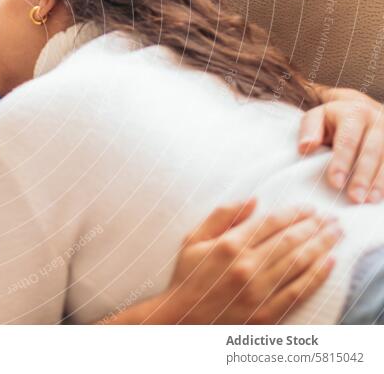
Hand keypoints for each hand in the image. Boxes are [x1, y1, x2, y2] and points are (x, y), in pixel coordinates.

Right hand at [159, 199, 339, 323]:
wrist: (183, 318)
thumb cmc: (188, 275)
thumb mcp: (194, 239)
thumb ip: (222, 216)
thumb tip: (253, 200)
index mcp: (229, 245)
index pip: (271, 222)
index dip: (294, 212)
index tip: (309, 207)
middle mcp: (246, 266)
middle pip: (290, 240)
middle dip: (315, 226)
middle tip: (330, 218)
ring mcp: (259, 291)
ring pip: (299, 262)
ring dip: (322, 245)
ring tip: (335, 234)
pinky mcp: (267, 313)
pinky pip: (299, 291)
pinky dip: (317, 275)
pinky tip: (329, 262)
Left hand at [299, 86, 383, 202]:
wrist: (359, 107)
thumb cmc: (333, 118)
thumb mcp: (317, 117)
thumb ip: (310, 130)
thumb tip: (305, 147)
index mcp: (354, 112)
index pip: (348, 140)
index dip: (341, 162)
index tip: (335, 183)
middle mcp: (377, 120)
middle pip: (371, 151)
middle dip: (363, 176)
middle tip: (356, 197)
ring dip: (380, 181)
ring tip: (370, 200)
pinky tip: (382, 195)